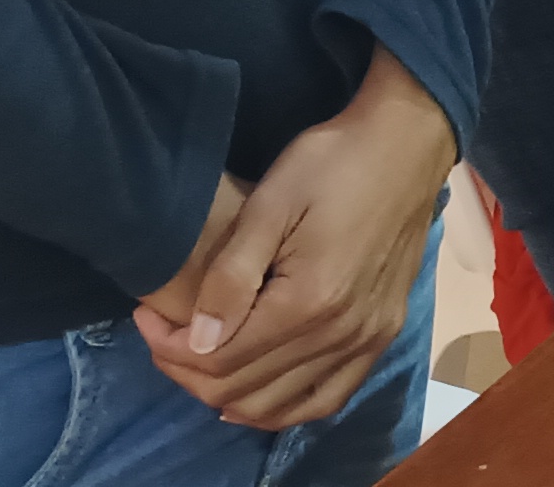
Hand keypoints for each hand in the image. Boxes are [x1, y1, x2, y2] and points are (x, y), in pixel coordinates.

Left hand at [138, 52, 453, 429]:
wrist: (407, 146)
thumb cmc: (332, 163)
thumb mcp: (270, 204)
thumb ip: (231, 277)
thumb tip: (198, 340)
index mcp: (309, 302)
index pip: (220, 360)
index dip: (170, 349)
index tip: (147, 318)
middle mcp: (341, 334)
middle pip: (244, 389)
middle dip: (189, 371)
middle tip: (164, 334)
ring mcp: (368, 340)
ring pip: (281, 405)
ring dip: (228, 394)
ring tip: (200, 359)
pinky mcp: (383, 335)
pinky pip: (328, 398)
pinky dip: (286, 408)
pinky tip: (257, 396)